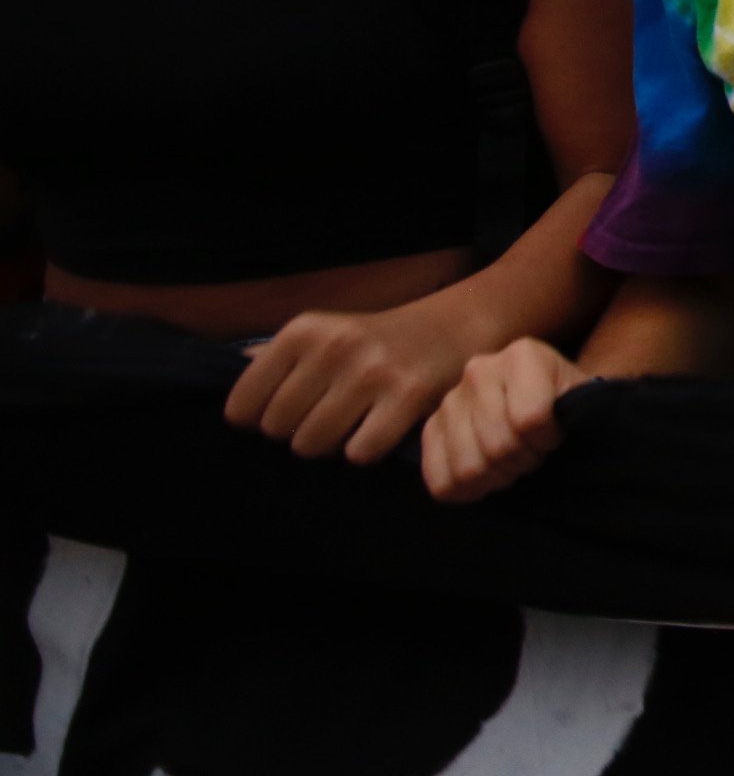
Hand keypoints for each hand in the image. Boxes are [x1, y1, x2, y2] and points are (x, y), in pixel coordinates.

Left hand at [223, 302, 484, 466]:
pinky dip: (366, 450)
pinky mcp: (409, 396)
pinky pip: (359, 453)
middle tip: (326, 416)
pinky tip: (379, 428)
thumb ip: (278, 355)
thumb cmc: (380, 336)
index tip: (286, 411)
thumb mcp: (326, 330)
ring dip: (331, 444)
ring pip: (313, 445)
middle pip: (277, 430)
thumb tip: (234, 366)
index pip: (242, 406)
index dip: (260, 419)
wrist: (458, 322)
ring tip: (351, 423)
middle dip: (297, 432)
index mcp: (303, 330)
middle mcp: (334, 347)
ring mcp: (372, 372)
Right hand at [420, 337, 584, 501]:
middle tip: (534, 455)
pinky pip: (440, 480)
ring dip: (497, 478)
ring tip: (512, 463)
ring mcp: (450, 400)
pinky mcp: (431, 429)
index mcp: (523, 355)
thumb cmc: (568, 404)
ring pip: (468, 468)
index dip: (549, 441)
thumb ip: (578, 410)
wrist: (546, 402)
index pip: (530, 419)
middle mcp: (479, 369)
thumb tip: (562, 434)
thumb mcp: (583, 398)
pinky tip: (488, 477)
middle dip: (524, 462)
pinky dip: (467, 491)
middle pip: (498, 446)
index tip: (556, 436)